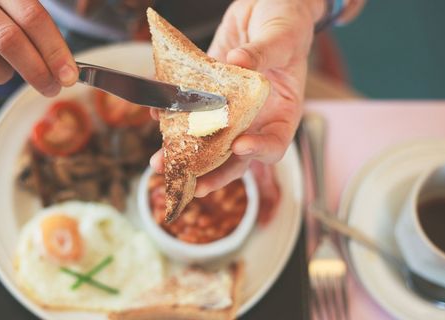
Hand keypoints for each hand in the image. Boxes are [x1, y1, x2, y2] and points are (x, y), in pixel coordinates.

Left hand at [151, 0, 322, 195]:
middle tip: (187, 181)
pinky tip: (156, 115)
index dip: (258, 151)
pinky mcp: (209, 93)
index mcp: (282, 111)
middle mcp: (255, 117)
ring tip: (160, 161)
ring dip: (183, 152)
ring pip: (208, 139)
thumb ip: (263, 53)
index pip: (274, 144)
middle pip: (234, 156)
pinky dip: (172, 115)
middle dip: (210, 171)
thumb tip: (238, 63)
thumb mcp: (282, 36)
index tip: (239, 146)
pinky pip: (191, 110)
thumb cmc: (287, 23)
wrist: (267, 6)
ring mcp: (230, 108)